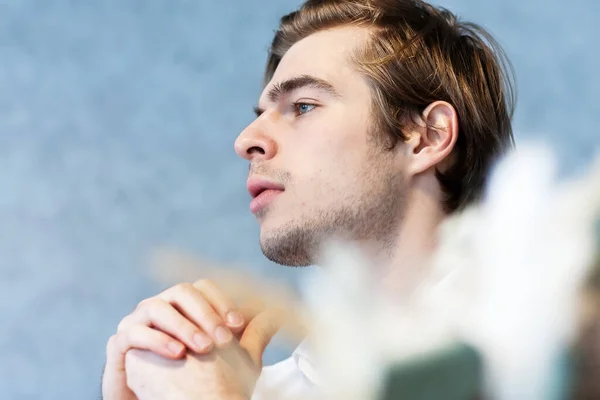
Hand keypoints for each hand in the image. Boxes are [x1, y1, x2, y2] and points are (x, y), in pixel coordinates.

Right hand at [102, 279, 250, 399]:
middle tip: (223, 340)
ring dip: (183, 325)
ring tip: (204, 348)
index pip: (204, 288)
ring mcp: (139, 321)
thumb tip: (280, 313)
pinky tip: (178, 355)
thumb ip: (254, 333)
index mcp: (188, 306)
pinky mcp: (121, 343)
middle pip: (182, 291)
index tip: (239, 326)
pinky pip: (134, 332)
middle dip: (205, 313)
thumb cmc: (203, 381)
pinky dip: (157, 340)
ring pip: (157, 307)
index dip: (222, 302)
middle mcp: (164, 307)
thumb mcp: (236, 359)